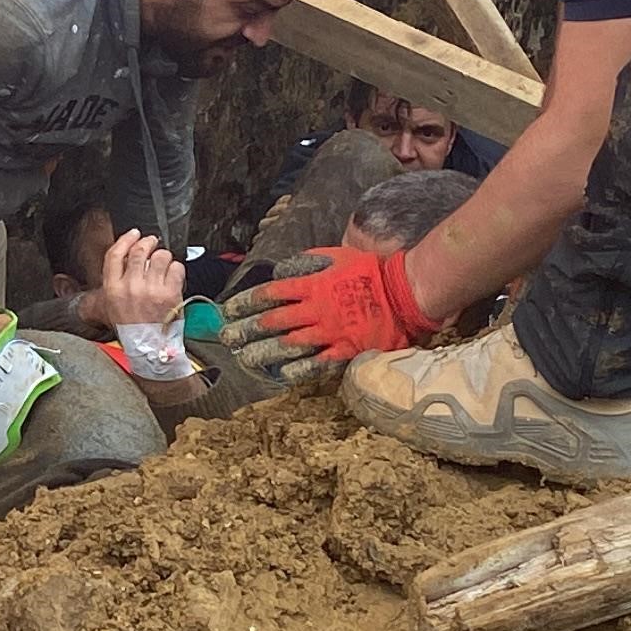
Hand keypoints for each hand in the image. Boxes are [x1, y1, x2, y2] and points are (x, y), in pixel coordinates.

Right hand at [98, 230, 185, 329]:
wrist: (149, 349)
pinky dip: (177, 269)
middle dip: (149, 242)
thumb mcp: (111, 307)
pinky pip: (176, 268)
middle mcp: (130, 287)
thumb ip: (114, 283)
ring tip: (164, 264)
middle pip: (140, 251)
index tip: (134, 234)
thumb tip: (126, 258)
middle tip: (153, 243)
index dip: (126, 239)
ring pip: (160, 256)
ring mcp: (151, 290)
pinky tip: (174, 276)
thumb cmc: (132, 330)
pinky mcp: (169, 294)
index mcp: (112, 289)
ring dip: (164, 256)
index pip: (115, 254)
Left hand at [215, 246, 441, 387]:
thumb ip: (304, 263)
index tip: (229, 311)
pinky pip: (318, 363)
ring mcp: (331, 332)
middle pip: (273, 321)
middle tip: (226, 339)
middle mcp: (316, 309)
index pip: (270, 294)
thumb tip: (279, 274)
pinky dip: (299, 369)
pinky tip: (281, 376)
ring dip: (264, 353)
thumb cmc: (368, 271)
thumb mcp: (334, 255)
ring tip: (244, 359)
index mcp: (312, 284)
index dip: (245, 303)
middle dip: (246, 330)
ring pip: (289, 345)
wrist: (404, 291)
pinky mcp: (347, 350)